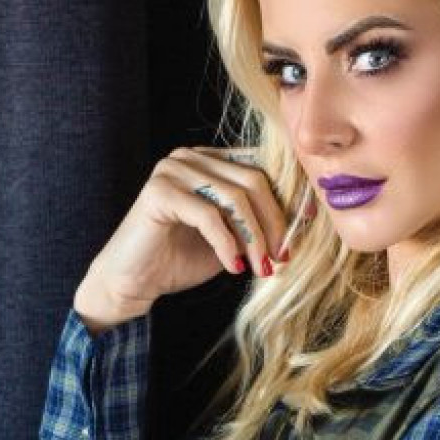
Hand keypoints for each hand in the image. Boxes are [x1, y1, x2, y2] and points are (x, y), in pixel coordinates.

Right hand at [74, 147, 287, 328]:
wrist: (133, 282)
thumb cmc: (181, 259)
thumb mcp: (233, 237)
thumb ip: (259, 221)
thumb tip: (303, 219)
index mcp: (210, 159)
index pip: (260, 165)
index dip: (287, 194)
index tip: (306, 223)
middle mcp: (191, 156)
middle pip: (253, 179)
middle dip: (274, 222)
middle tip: (282, 256)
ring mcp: (172, 170)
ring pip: (234, 198)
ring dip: (255, 238)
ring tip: (262, 268)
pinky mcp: (159, 192)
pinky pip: (209, 216)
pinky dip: (227, 244)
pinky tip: (234, 267)